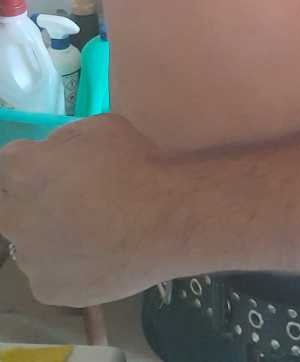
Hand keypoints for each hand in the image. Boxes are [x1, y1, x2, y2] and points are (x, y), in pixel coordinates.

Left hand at [0, 114, 176, 306]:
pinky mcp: (46, 289)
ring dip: (50, 234)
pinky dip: (68, 265)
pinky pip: (50, 273)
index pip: (6, 164)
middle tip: (67, 199)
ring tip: (93, 230)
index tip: (53, 168)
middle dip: (30, 200)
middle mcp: (15, 215)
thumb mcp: (98, 127)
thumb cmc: (136, 163)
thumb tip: (54, 154)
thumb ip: (64, 142)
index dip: (31, 164)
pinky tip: (99, 254)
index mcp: (22, 170)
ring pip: (30, 243)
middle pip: (7, 207)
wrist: (166, 218)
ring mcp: (29, 257)